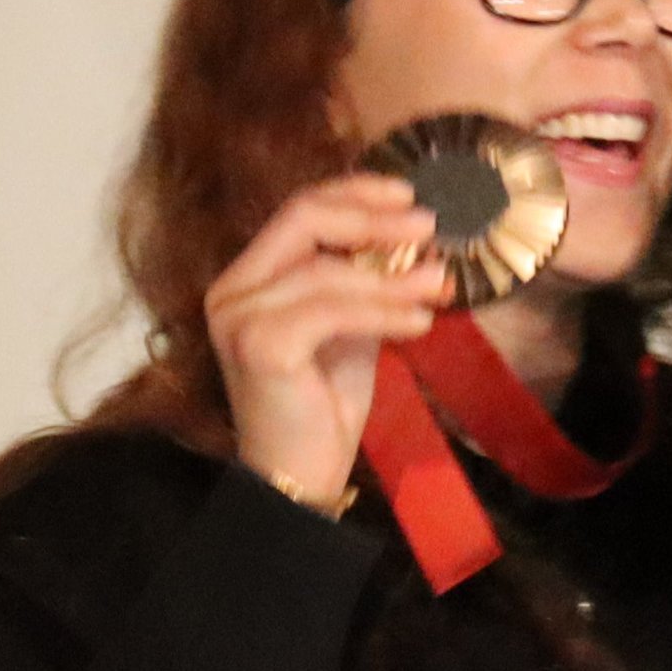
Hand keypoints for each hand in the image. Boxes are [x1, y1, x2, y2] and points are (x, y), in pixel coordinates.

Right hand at [206, 172, 447, 512]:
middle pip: (304, 218)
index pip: (301, 210)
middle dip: (374, 218)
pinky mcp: (260, 346)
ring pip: (327, 270)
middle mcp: (232, 290)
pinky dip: (383, 312)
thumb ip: (366, 281)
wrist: (298, 477)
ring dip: (393, 277)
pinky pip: (334, 310)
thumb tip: (416, 239)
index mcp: (248, 278)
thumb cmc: (322, 405)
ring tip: (439, 284)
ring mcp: (239, 317)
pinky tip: (420, 324)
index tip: (409, 196)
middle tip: (429, 226)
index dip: (356, 193)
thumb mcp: (349, 327)